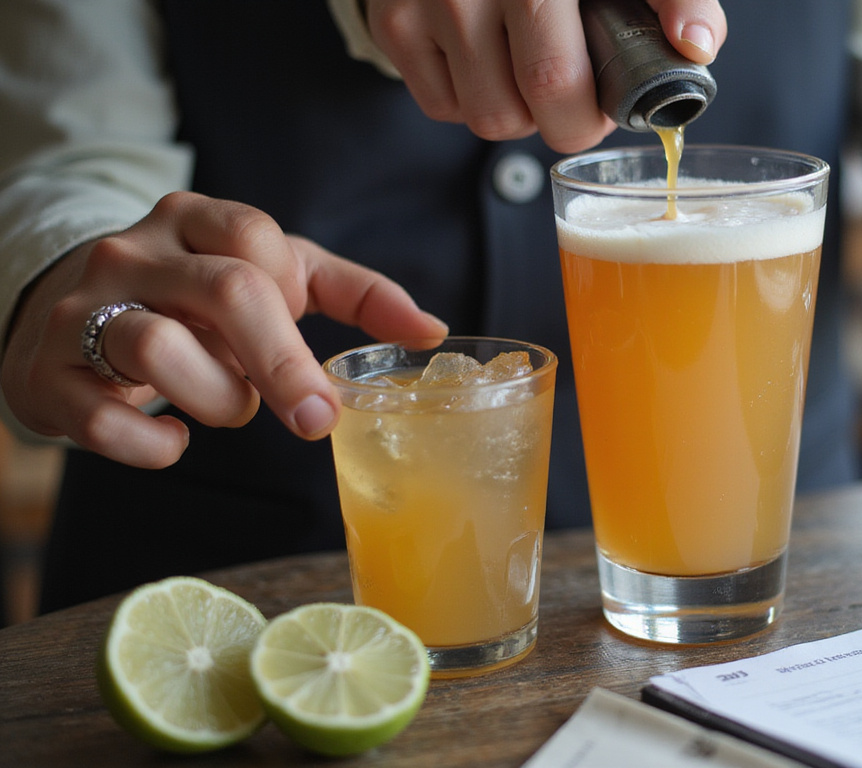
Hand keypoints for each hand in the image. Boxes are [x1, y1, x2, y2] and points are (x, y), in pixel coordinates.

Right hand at [0, 192, 447, 468]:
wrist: (66, 312)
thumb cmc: (194, 300)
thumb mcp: (272, 277)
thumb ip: (353, 296)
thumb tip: (432, 331)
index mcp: (193, 222)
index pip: (255, 239)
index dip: (294, 301)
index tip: (313, 353)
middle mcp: (134, 254)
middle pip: (223, 292)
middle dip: (283, 365)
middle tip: (315, 418)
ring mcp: (81, 308)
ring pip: (158, 348)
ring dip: (216, 399)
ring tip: (224, 406)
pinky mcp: (45, 372)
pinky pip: (103, 418)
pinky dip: (153, 445)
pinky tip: (173, 443)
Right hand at [364, 0, 726, 151]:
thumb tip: (696, 46)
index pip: (560, 78)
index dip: (595, 111)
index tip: (613, 104)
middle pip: (535, 105)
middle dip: (569, 120)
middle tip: (581, 92)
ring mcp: (432, 2)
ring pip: (490, 119)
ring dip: (521, 113)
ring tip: (531, 68)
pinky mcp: (394, 22)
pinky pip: (444, 107)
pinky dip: (474, 99)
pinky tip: (490, 59)